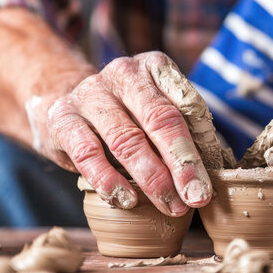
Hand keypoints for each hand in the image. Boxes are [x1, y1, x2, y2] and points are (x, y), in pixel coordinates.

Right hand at [28, 51, 215, 216]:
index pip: (184, 106)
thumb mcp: (154, 109)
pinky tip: (127, 200)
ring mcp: (91, 93)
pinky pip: (88, 153)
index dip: (198, 148)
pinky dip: (109, 180)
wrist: (63, 103)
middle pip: (159, 120)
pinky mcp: (63, 118)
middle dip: (181, 164)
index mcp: (154, 66)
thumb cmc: (126, 113)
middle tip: (196, 197)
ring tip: (170, 205)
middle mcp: (123, 73)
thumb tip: (209, 174)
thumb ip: (182, 131)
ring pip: (126, 139)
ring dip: (151, 178)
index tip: (207, 184)